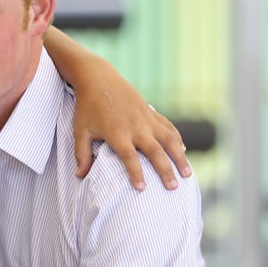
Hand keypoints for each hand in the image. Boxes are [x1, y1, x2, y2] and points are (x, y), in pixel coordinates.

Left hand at [73, 88, 189, 191]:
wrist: (98, 78)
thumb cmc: (87, 107)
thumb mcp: (80, 131)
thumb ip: (82, 155)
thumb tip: (80, 176)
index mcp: (117, 133)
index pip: (129, 157)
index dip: (136, 173)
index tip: (141, 188)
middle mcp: (135, 126)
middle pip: (155, 151)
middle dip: (165, 170)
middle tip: (173, 188)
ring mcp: (146, 118)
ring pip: (168, 139)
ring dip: (179, 156)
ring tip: (187, 174)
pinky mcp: (151, 112)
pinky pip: (168, 127)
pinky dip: (177, 138)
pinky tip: (182, 150)